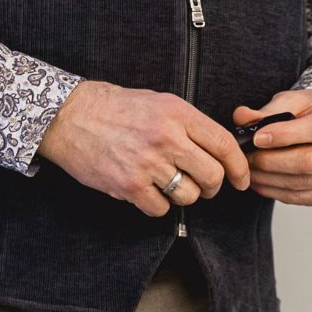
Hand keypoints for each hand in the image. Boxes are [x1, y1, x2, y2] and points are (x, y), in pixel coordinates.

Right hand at [38, 80, 252, 217]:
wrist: (70, 116)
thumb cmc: (115, 108)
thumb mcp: (159, 102)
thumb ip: (189, 124)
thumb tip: (219, 150)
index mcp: (178, 113)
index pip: (224, 144)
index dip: (239, 167)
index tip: (242, 179)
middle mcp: (167, 138)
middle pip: (212, 176)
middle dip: (213, 186)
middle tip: (204, 185)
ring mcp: (148, 164)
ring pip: (188, 196)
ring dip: (182, 195)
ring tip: (167, 182)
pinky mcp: (129, 185)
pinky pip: (160, 209)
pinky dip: (157, 205)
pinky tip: (146, 190)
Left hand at [232, 89, 311, 205]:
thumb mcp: (294, 100)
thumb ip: (268, 109)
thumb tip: (241, 117)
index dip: (285, 135)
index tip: (258, 137)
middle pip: (309, 162)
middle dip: (272, 161)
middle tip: (247, 156)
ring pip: (301, 183)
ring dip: (268, 178)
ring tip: (247, 168)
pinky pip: (298, 197)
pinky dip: (273, 191)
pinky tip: (258, 181)